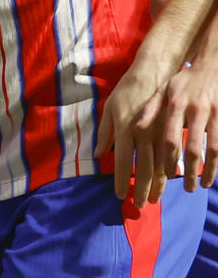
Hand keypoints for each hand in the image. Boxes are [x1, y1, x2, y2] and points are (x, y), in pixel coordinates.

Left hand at [101, 60, 178, 207]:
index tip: (119, 196)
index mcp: (125, 130)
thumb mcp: (110, 108)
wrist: (154, 71)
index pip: (121, 162)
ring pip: (162, 165)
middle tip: (141, 205)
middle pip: (143, 168)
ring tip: (156, 199)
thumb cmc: (127, 90)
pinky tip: (176, 180)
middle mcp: (144, 135)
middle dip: (142, 189)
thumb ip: (105, 132)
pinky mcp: (176, 129)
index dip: (120, 180)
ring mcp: (162, 133)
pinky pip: (176, 154)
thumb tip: (100, 154)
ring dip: (159, 184)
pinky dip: (175, 169)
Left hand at [153, 60, 217, 191]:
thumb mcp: (160, 91)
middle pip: (191, 148)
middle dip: (188, 172)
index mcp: (174, 105)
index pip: (169, 139)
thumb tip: (136, 129)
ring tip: (202, 186)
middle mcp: (195, 111)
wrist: (212, 65)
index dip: (166, 159)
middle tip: (184, 190)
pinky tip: (215, 171)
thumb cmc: (182, 81)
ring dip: (209, 170)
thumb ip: (148, 111)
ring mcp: (213, 114)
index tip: (162, 176)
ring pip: (212, 148)